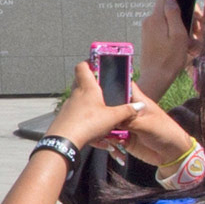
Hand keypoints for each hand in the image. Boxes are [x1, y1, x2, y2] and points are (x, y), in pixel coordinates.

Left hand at [42, 63, 160, 151]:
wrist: (64, 141)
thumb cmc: (88, 124)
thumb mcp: (113, 118)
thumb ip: (127, 111)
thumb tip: (140, 106)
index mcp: (87, 88)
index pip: (83, 67)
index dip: (89, 62)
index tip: (97, 63)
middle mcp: (76, 95)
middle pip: (80, 82)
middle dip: (91, 83)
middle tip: (103, 88)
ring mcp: (68, 106)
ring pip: (79, 100)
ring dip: (89, 103)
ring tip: (101, 112)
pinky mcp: (64, 118)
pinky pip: (77, 115)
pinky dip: (85, 120)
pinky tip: (95, 133)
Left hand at [136, 0, 196, 97]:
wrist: (156, 77)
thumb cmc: (170, 58)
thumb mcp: (178, 35)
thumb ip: (174, 15)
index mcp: (156, 18)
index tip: (187, 3)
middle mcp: (149, 20)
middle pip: (167, 6)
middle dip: (181, 13)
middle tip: (193, 28)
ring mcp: (148, 28)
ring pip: (167, 18)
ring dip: (179, 25)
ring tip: (189, 40)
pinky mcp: (149, 36)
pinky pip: (163, 28)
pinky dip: (173, 32)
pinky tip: (181, 44)